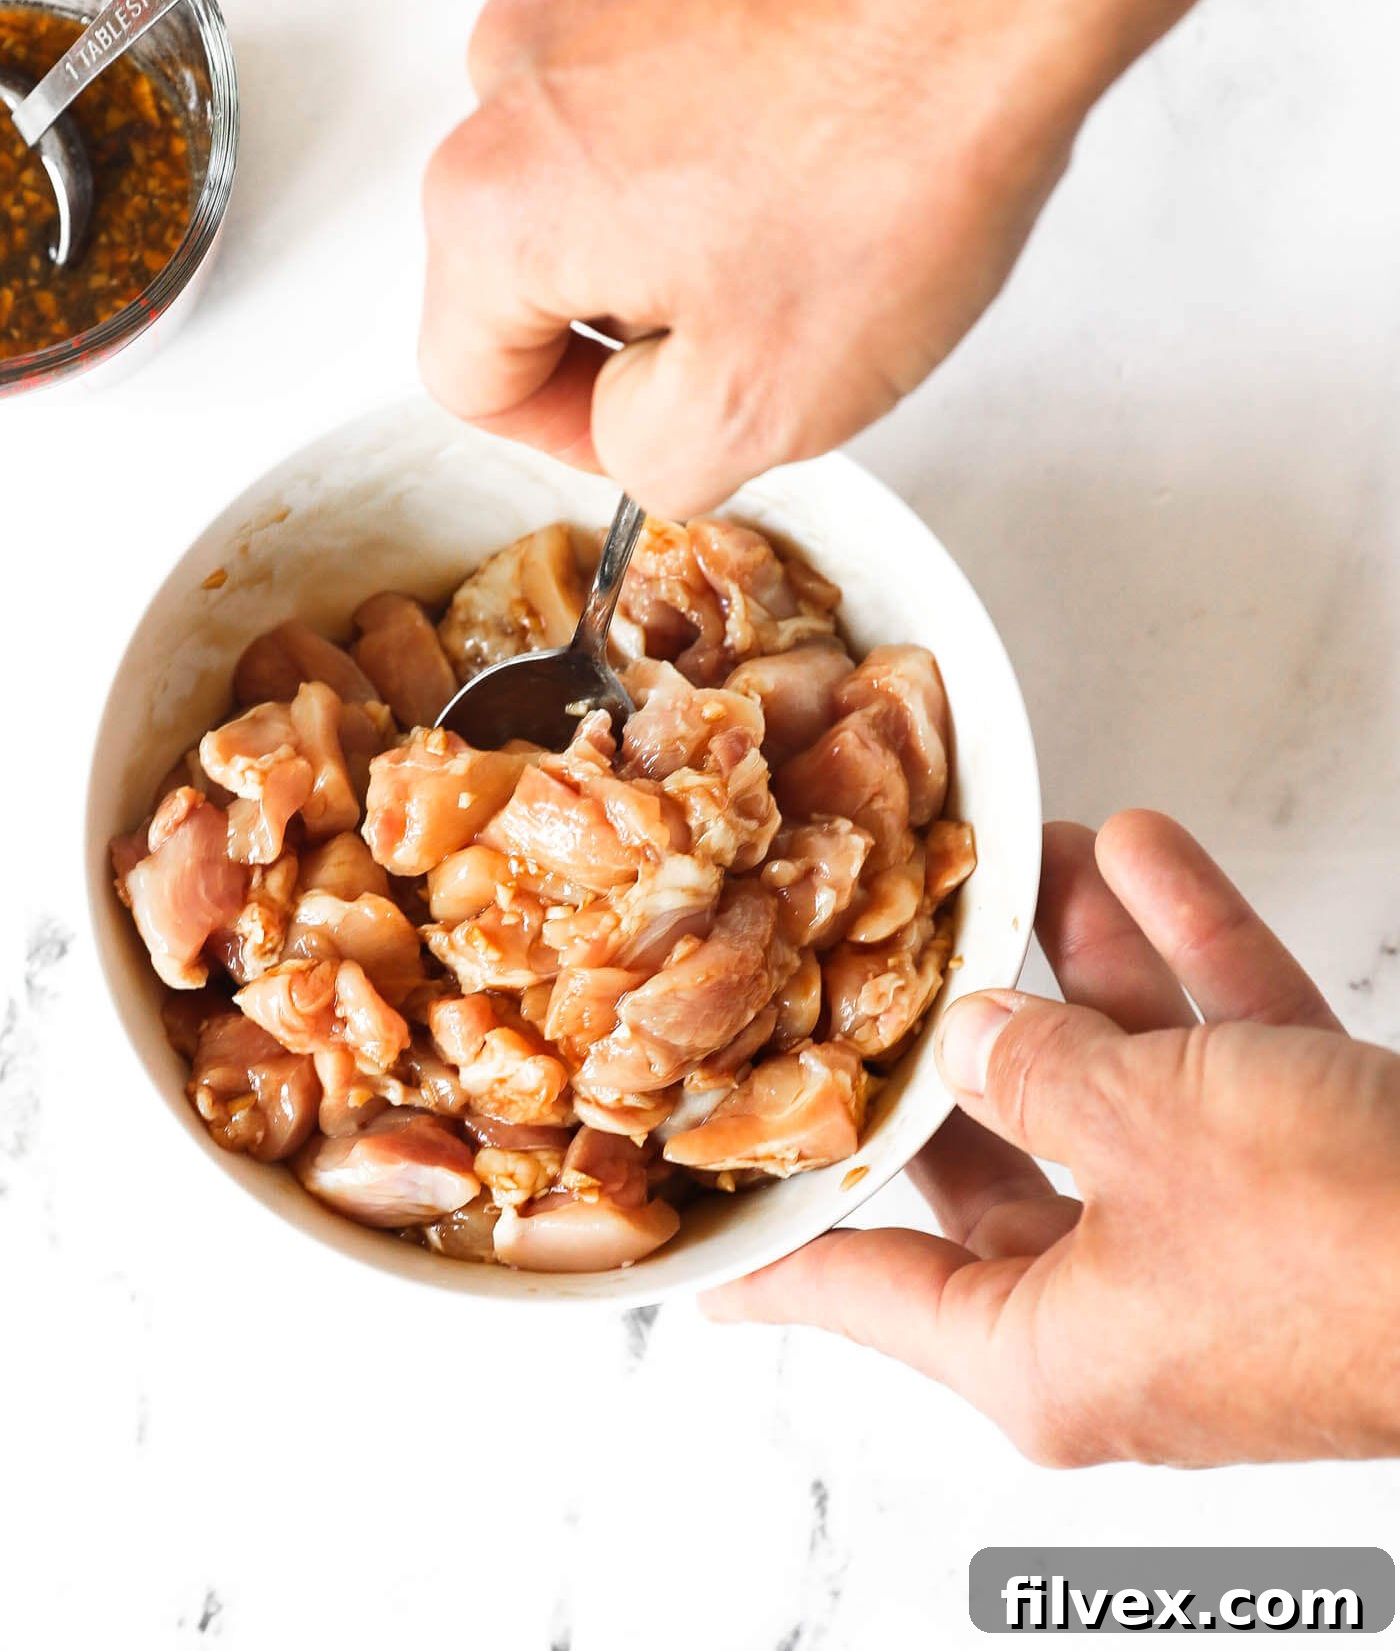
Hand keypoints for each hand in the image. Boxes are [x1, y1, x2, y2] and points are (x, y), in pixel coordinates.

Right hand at [420, 0, 1111, 511]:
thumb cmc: (900, 149)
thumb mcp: (766, 405)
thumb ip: (650, 457)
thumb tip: (634, 425)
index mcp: (494, 199)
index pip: (468, 374)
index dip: (569, 436)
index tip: (659, 430)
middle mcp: (511, 62)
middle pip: (533, 253)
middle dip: (642, 312)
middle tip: (776, 321)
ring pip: (604, 146)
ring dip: (689, 202)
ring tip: (822, 201)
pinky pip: (672, 45)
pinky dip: (735, 97)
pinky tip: (835, 110)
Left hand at [705, 812, 1399, 1466]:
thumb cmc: (1352, 1247)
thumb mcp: (1147, 1130)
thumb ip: (1037, 1072)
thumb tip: (984, 1038)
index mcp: (1046, 1350)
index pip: (861, 1293)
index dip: (773, 1255)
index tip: (699, 1239)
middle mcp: (1124, 1310)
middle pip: (990, 1158)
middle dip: (959, 1025)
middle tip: (892, 937)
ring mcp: (1222, 1247)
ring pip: (1115, 1087)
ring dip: (1081, 961)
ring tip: (1028, 848)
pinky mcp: (1309, 1186)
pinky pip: (1220, 1063)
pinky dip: (1187, 962)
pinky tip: (1148, 853)